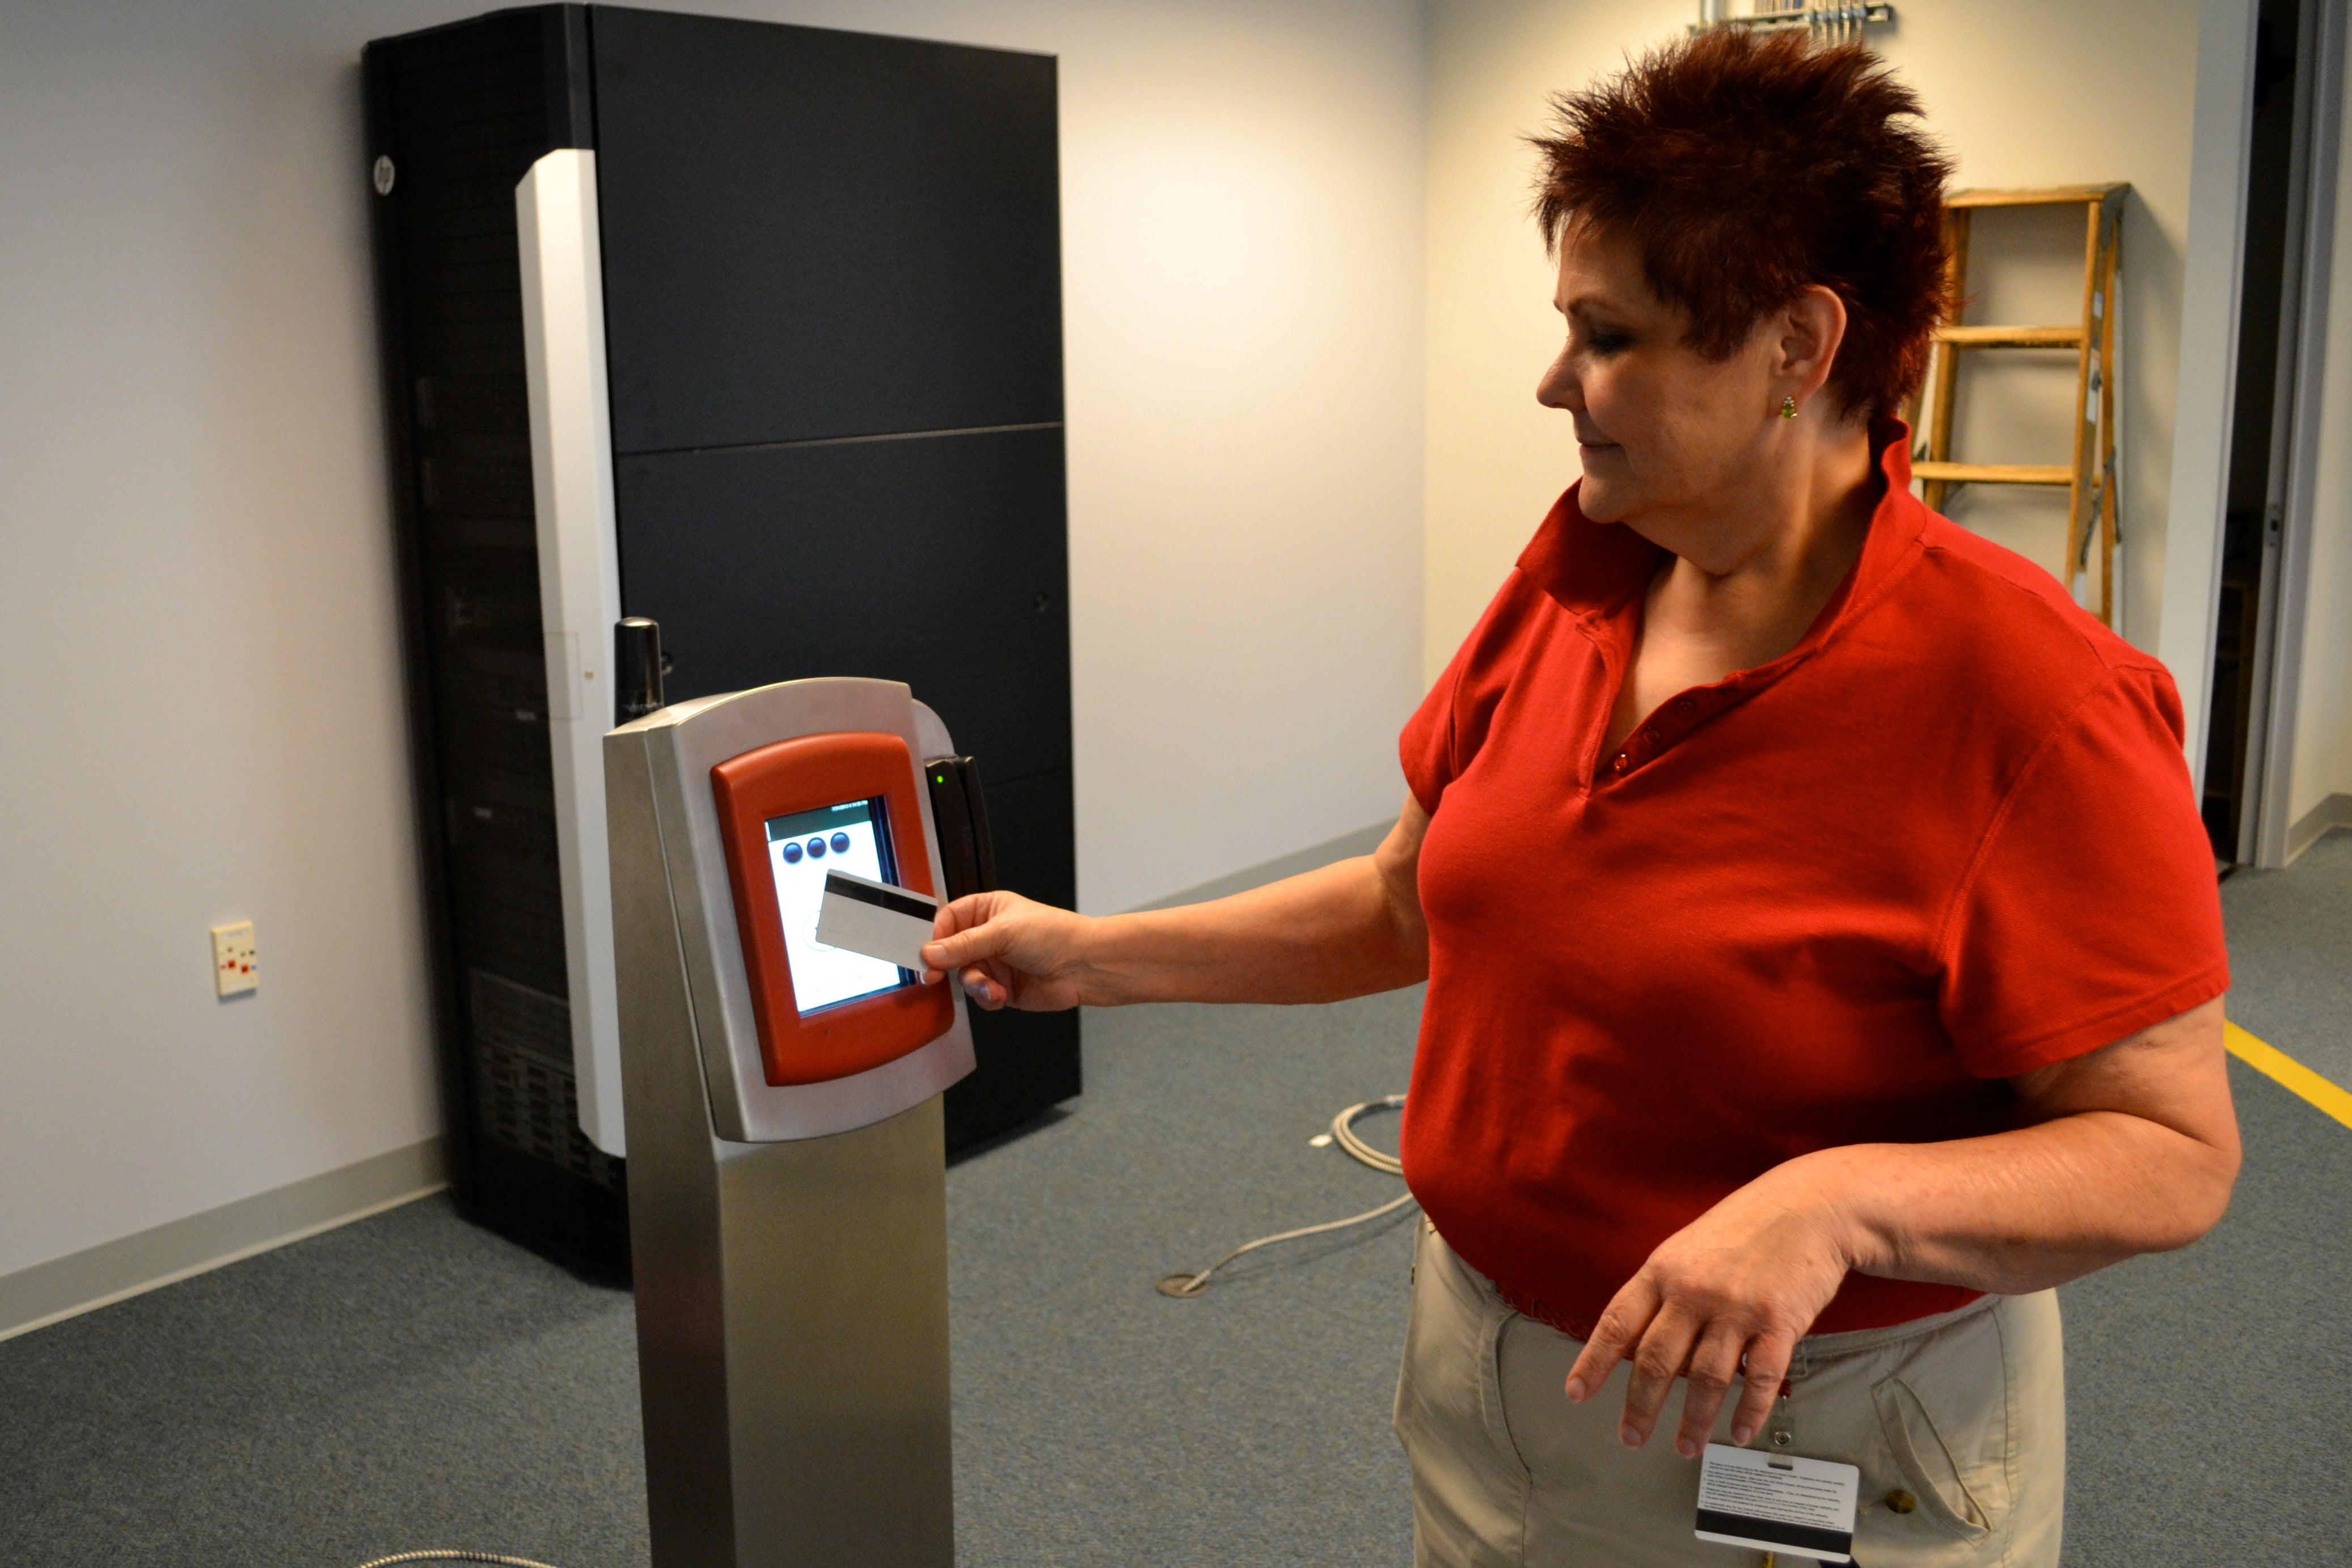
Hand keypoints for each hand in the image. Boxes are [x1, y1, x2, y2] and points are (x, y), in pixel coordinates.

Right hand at [919, 890, 1094, 1010]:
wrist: (1085, 966)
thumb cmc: (1055, 935)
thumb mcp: (1003, 933)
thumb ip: (964, 945)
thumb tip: (930, 952)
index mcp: (988, 910)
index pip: (948, 920)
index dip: (936, 936)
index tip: (927, 953)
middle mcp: (989, 936)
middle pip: (951, 952)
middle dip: (948, 966)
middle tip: (934, 977)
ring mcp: (995, 963)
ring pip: (964, 977)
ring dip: (975, 984)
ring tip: (992, 986)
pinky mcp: (1003, 988)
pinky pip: (980, 995)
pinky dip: (987, 997)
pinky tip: (1002, 994)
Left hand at [1563, 1158, 1858, 1458]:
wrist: (1807, 1206)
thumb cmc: (1743, 1229)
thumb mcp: (1685, 1250)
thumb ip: (1660, 1293)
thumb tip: (1634, 1344)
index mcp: (1662, 1271)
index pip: (1617, 1323)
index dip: (1593, 1362)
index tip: (1576, 1393)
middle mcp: (1693, 1292)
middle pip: (1656, 1361)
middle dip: (1640, 1407)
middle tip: (1631, 1437)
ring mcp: (1736, 1308)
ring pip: (1705, 1379)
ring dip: (1694, 1422)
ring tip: (1685, 1446)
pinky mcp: (1779, 1322)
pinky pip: (1759, 1378)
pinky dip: (1748, 1412)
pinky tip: (1740, 1432)